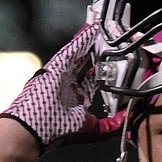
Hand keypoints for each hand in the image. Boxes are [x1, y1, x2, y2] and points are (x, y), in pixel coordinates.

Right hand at [1, 23, 125, 149]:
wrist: (35, 130)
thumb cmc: (59, 132)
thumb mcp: (93, 130)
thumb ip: (111, 125)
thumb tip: (126, 119)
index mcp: (77, 99)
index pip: (93, 81)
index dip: (104, 72)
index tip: (116, 64)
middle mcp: (69, 85)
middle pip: (86, 64)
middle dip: (97, 54)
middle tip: (109, 42)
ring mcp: (62, 75)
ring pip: (79, 54)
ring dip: (90, 43)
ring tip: (102, 30)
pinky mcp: (55, 67)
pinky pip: (70, 50)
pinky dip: (81, 40)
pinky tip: (91, 30)